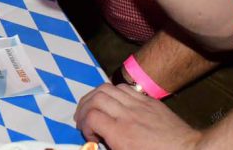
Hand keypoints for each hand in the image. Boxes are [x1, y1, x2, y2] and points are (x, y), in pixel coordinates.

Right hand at [75, 83, 200, 149]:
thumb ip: (113, 148)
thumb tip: (99, 146)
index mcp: (122, 134)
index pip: (91, 116)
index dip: (84, 126)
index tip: (91, 137)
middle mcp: (128, 115)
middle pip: (95, 98)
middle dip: (83, 108)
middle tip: (83, 120)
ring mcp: (139, 105)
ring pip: (107, 88)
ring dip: (95, 97)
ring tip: (93, 108)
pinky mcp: (149, 101)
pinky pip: (125, 88)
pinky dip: (112, 92)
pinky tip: (113, 104)